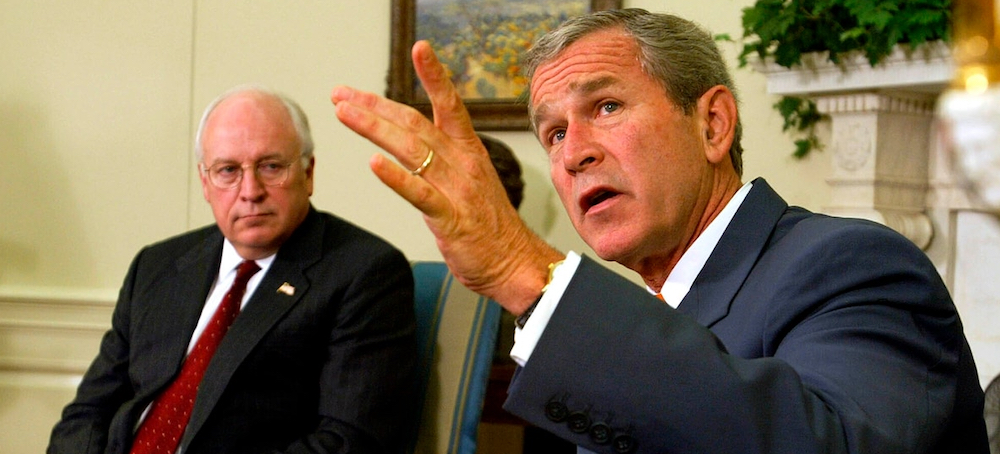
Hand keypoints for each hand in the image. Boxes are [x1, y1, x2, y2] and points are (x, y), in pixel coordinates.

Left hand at [331, 40, 562, 312]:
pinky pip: (419, 194)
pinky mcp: (450, 219)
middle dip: (375, 105)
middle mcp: (463, 163)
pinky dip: (396, 178)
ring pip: (412, 150)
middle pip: (415, 123)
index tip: (419, 49)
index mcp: (469, 151)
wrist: (516, 262)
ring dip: (374, 128)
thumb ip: (444, 160)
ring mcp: (457, 189)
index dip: (435, 75)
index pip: (450, 103)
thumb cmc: (490, 226)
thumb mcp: (470, 181)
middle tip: (341, 93)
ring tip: (344, 113)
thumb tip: (413, 143)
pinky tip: (374, 164)